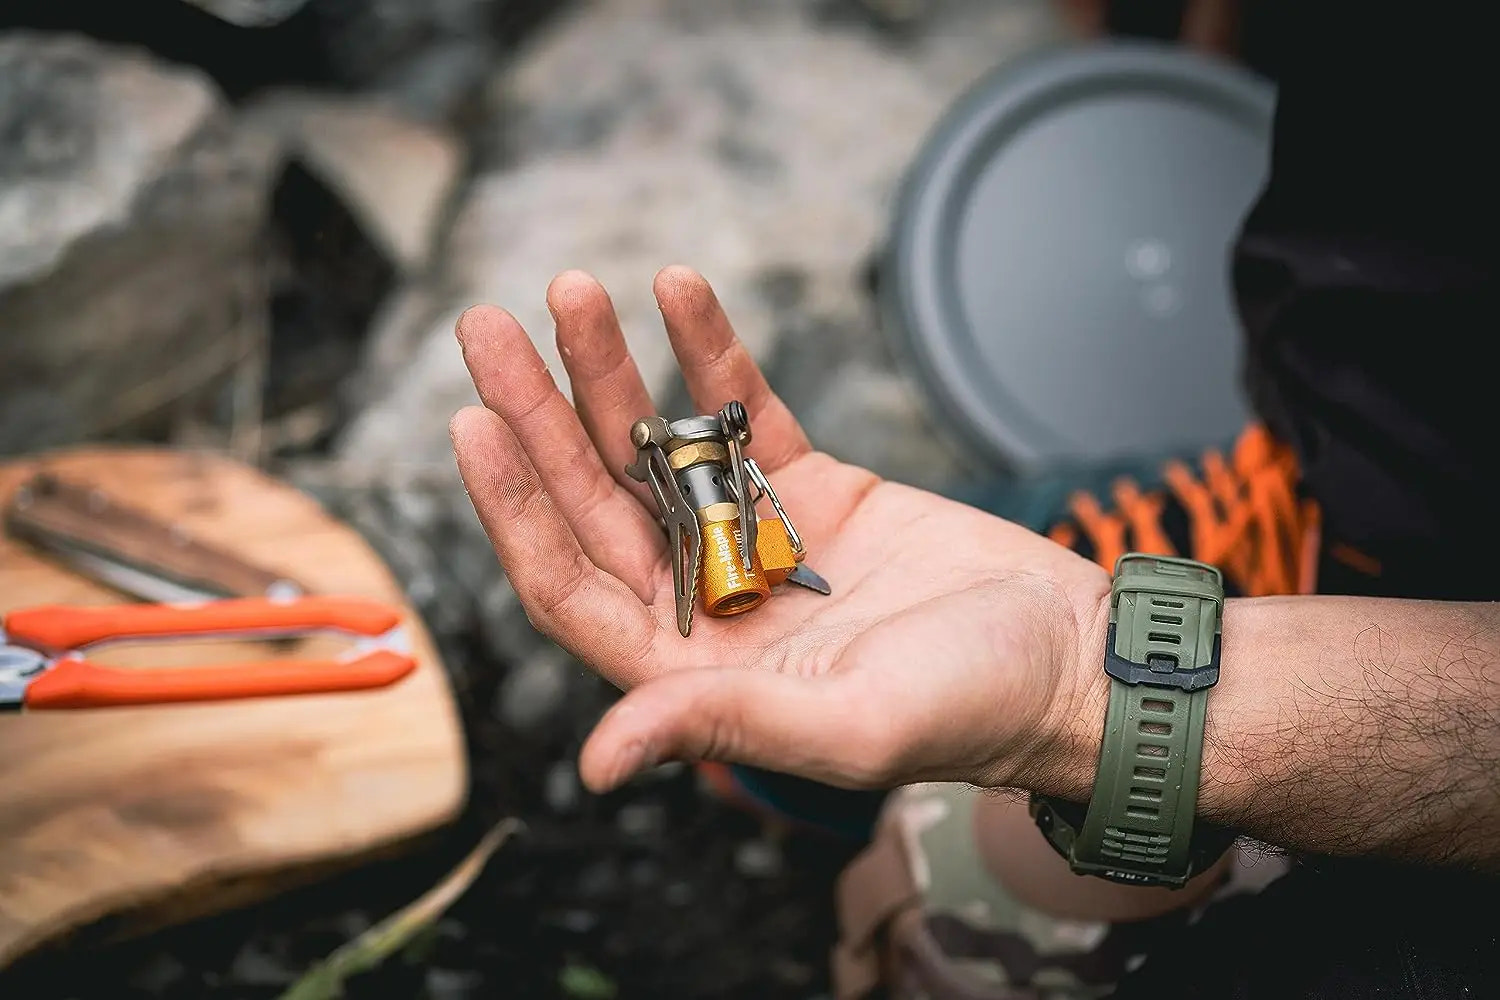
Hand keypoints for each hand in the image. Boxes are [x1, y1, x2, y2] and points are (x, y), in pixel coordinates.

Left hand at [450, 266, 1111, 795]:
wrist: (1070, 654)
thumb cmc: (974, 710)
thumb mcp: (848, 725)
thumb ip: (723, 724)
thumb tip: (597, 761)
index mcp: (695, 671)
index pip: (572, 585)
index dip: (517, 510)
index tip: (476, 424)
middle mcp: (708, 603)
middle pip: (597, 500)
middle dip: (539, 413)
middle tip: (486, 328)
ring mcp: (756, 541)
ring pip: (659, 447)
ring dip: (612, 371)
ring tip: (570, 291)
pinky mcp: (813, 491)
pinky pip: (746, 415)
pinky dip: (713, 355)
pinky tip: (678, 291)